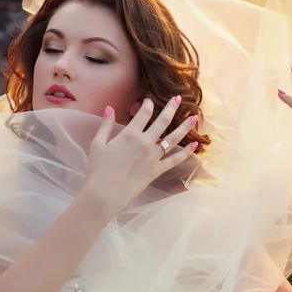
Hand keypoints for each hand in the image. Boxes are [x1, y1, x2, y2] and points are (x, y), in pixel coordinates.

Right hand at [82, 96, 197, 216]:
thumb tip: (109, 108)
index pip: (143, 113)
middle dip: (171, 107)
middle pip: (162, 121)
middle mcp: (145, 143)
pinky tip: (194, 145)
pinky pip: (175, 160)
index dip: (147, 104)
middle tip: (178, 98)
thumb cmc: (98, 170)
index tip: (149, 101)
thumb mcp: (98, 144)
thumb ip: (106, 125)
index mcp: (130, 134)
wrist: (105, 193)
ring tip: (194, 117)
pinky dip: (186, 153)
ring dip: (185, 126)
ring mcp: (153, 157)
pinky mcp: (157, 170)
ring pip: (173, 138)